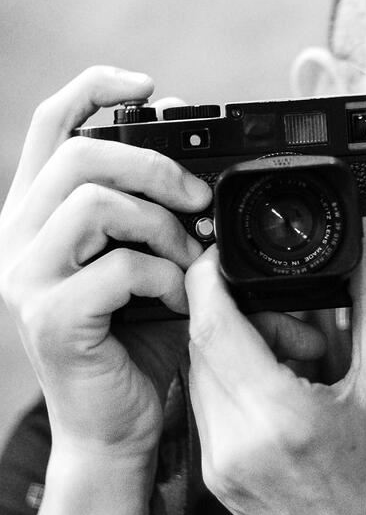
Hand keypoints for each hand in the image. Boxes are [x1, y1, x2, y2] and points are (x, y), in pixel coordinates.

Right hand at [0, 67, 211, 463]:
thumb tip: (195, 160)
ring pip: (95, 202)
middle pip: (78, 154)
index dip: (94, 89)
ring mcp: (25, 278)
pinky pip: (119, 265)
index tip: (150, 86)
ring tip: (190, 259)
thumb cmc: (135, 342)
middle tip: (198, 199)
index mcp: (35, 214)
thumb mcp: (144, 260)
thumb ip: (153, 210)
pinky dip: (166, 277)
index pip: (47, 123)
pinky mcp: (51, 317)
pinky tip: (179, 300)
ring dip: (163, 225)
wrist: (114, 428)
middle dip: (154, 165)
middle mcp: (15, 238)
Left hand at [185, 219, 365, 514]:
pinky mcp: (218, 489)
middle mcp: (236, 446)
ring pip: (200, 379)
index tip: (223, 254)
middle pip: (202, 346)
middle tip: (289, 314)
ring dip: (234, 351)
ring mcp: (220, 472)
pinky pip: (209, 415)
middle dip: (235, 313)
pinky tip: (284, 396)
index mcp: (280, 418)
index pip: (212, 324)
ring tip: (297, 360)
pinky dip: (236, 388)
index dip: (209, 277)